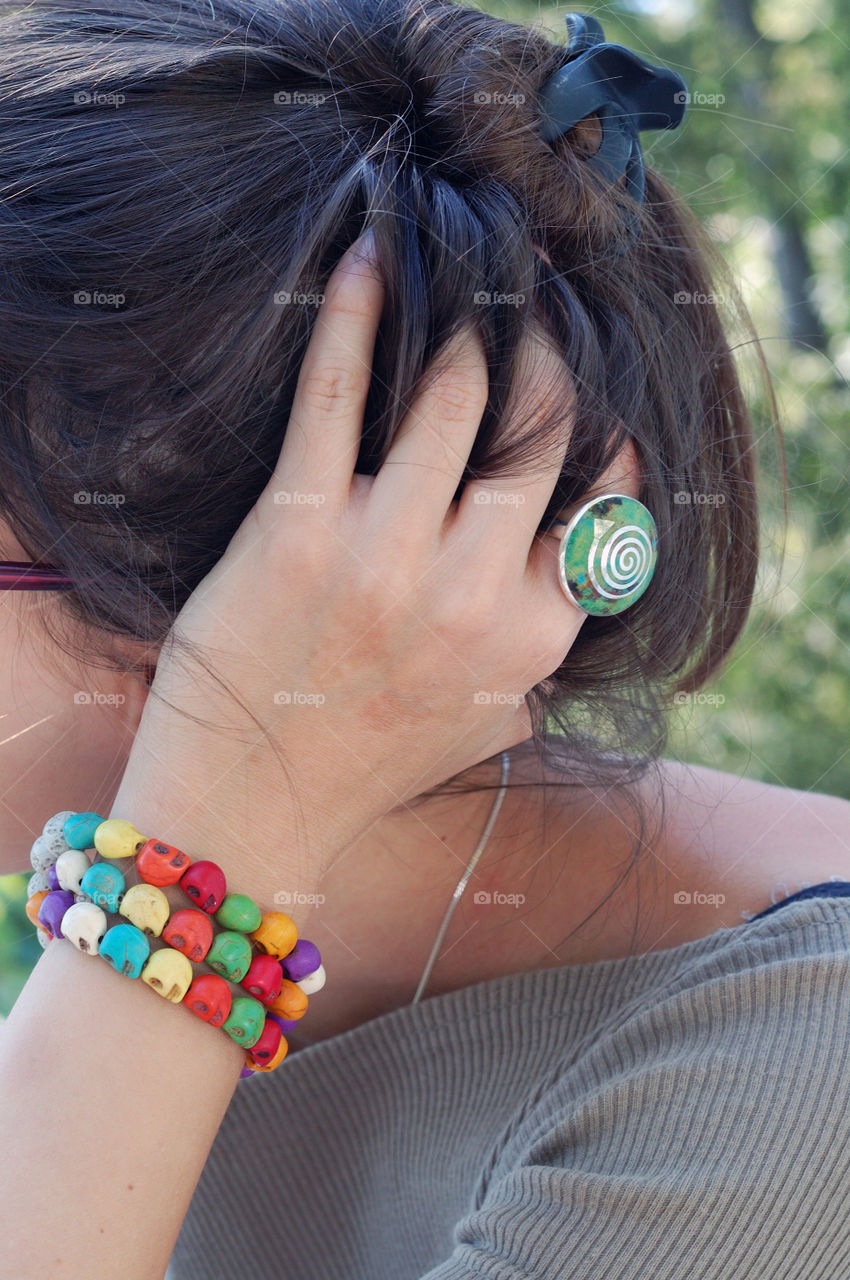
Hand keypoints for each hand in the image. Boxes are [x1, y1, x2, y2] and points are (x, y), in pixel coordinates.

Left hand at [110, 231, 596, 906]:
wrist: (250, 811)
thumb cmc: (369, 763)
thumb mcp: (490, 721)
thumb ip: (545, 655)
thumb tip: (579, 583)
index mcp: (532, 636)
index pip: (603, 502)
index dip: (598, 432)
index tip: (582, 391)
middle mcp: (474, 591)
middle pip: (538, 431)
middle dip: (538, 357)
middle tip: (520, 313)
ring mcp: (386, 557)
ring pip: (452, 398)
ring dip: (462, 329)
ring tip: (455, 286)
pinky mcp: (298, 531)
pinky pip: (338, 397)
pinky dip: (355, 317)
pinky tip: (368, 263)